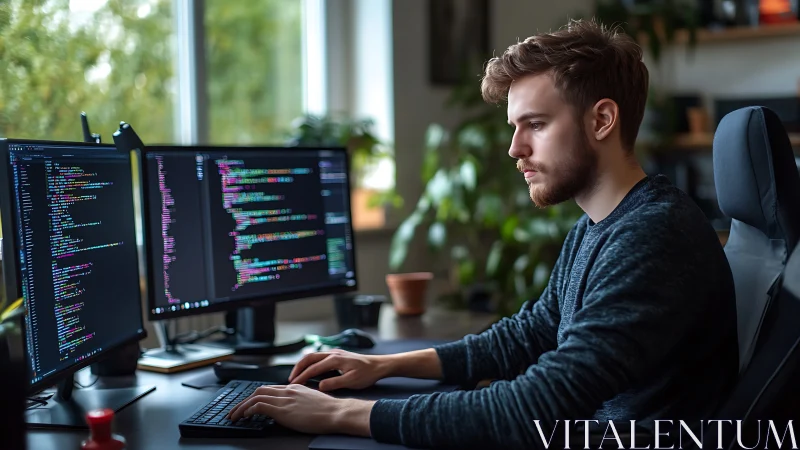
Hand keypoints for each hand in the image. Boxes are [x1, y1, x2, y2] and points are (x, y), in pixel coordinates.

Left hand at [225, 384, 373, 435]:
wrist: (336, 412)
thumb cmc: (329, 411)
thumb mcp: (312, 402)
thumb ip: (299, 402)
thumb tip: (291, 411)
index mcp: (295, 388)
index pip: (270, 388)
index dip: (256, 396)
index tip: (249, 404)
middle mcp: (288, 390)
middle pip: (259, 390)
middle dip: (244, 400)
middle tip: (236, 410)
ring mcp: (285, 399)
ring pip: (255, 397)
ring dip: (242, 407)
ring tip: (235, 416)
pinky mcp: (283, 409)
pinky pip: (259, 406)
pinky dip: (249, 410)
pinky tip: (246, 416)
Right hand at [288, 349, 391, 391]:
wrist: (379, 365)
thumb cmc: (367, 374)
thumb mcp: (352, 381)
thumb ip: (335, 383)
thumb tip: (320, 386)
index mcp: (335, 359)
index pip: (313, 368)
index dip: (302, 376)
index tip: (294, 385)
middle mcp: (332, 353)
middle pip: (309, 358)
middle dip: (298, 368)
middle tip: (290, 379)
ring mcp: (334, 353)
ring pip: (313, 356)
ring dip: (303, 365)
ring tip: (296, 376)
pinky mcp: (337, 355)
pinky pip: (319, 357)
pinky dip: (310, 363)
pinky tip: (309, 371)